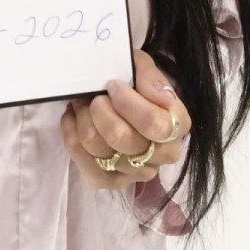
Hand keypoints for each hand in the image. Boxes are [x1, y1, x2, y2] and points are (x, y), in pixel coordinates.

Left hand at [59, 49, 190, 189]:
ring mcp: (139, 172)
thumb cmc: (134, 81)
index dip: (127, 103)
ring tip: (81, 104)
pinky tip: (72, 120)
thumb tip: (158, 95)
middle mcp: (164, 154)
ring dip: (83, 121)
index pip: (154, 124)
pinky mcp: (114, 182)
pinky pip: (89, 169)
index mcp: (177, 125)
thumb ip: (150, 76)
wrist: (121, 97)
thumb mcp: (142, 66)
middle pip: (122, 138)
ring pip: (100, 150)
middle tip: (93, 95)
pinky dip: (73, 140)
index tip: (112, 85)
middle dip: (99, 110)